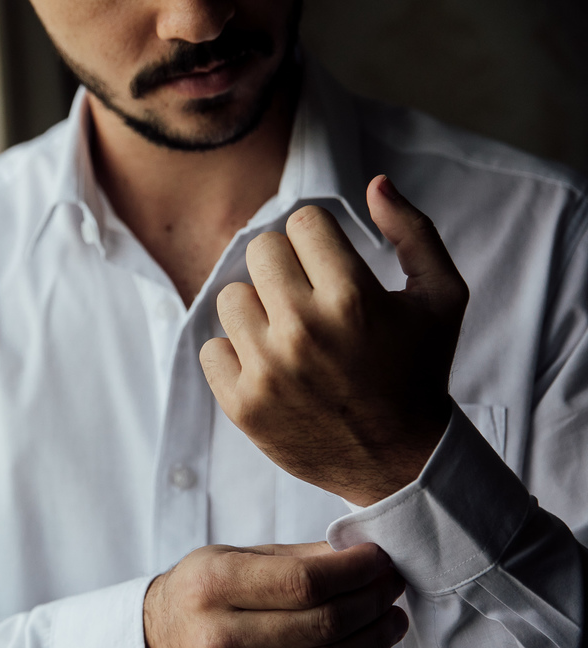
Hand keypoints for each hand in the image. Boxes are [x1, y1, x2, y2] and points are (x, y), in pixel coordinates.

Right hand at [143, 541, 406, 647]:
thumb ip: (297, 559)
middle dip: (371, 601)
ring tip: (389, 618)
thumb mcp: (234, 558)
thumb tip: (363, 557)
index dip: (354, 571)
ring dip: (372, 639)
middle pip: (322, 624)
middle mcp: (216, 638)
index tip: (379, 560)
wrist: (155, 645)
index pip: (303, 582)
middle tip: (392, 585)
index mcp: (211, 586)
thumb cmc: (201, 592)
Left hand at [200, 176, 468, 505]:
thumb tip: (374, 184)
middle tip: (309, 298)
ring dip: (258, 311)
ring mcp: (267, 370)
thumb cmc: (419, 370)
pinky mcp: (241, 404)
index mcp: (352, 297)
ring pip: (230, 297)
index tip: (333, 267)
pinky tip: (271, 368)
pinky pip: (211, 349)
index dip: (320, 241)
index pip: (302, 222)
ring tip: (290, 335)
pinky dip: (235, 356)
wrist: (398, 460)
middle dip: (286, 268)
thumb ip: (414, 231)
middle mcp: (304, 330)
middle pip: (260, 251)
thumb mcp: (441, 297)